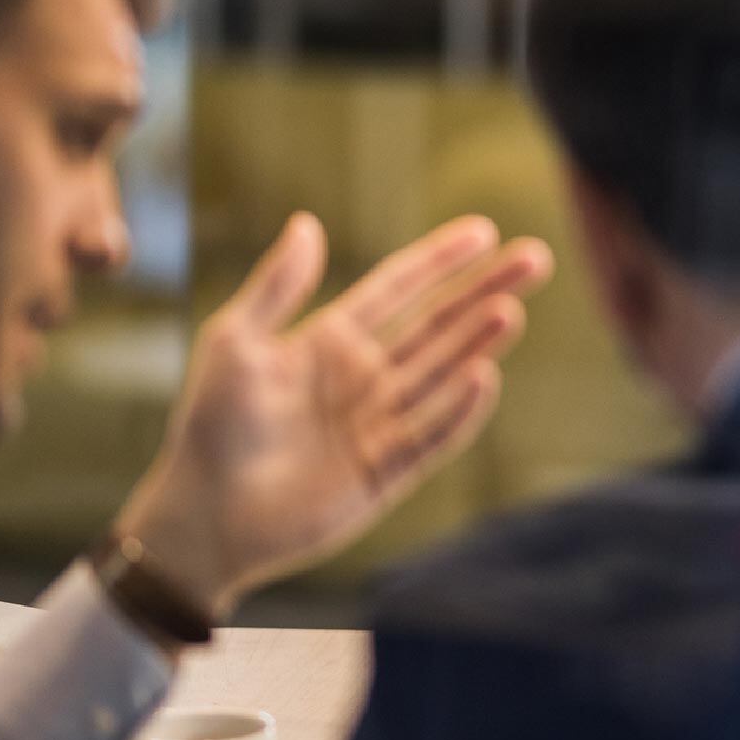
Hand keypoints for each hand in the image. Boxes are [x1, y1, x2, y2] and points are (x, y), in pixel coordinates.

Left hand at [116, 213, 553, 616]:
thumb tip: (309, 223)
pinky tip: (485, 376)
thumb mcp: (233, 342)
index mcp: (332, 341)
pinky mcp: (389, 471)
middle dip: (484, 290)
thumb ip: (277, 287)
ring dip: (478, 341)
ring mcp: (382, 423)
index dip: (440, 259)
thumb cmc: (210, 427)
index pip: (399, 288)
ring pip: (444, 373)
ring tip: (510, 310)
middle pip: (439, 324)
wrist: (204, 516)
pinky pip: (434, 434)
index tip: (485, 231)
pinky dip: (460, 408)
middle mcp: (366, 377)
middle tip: (535, 258)